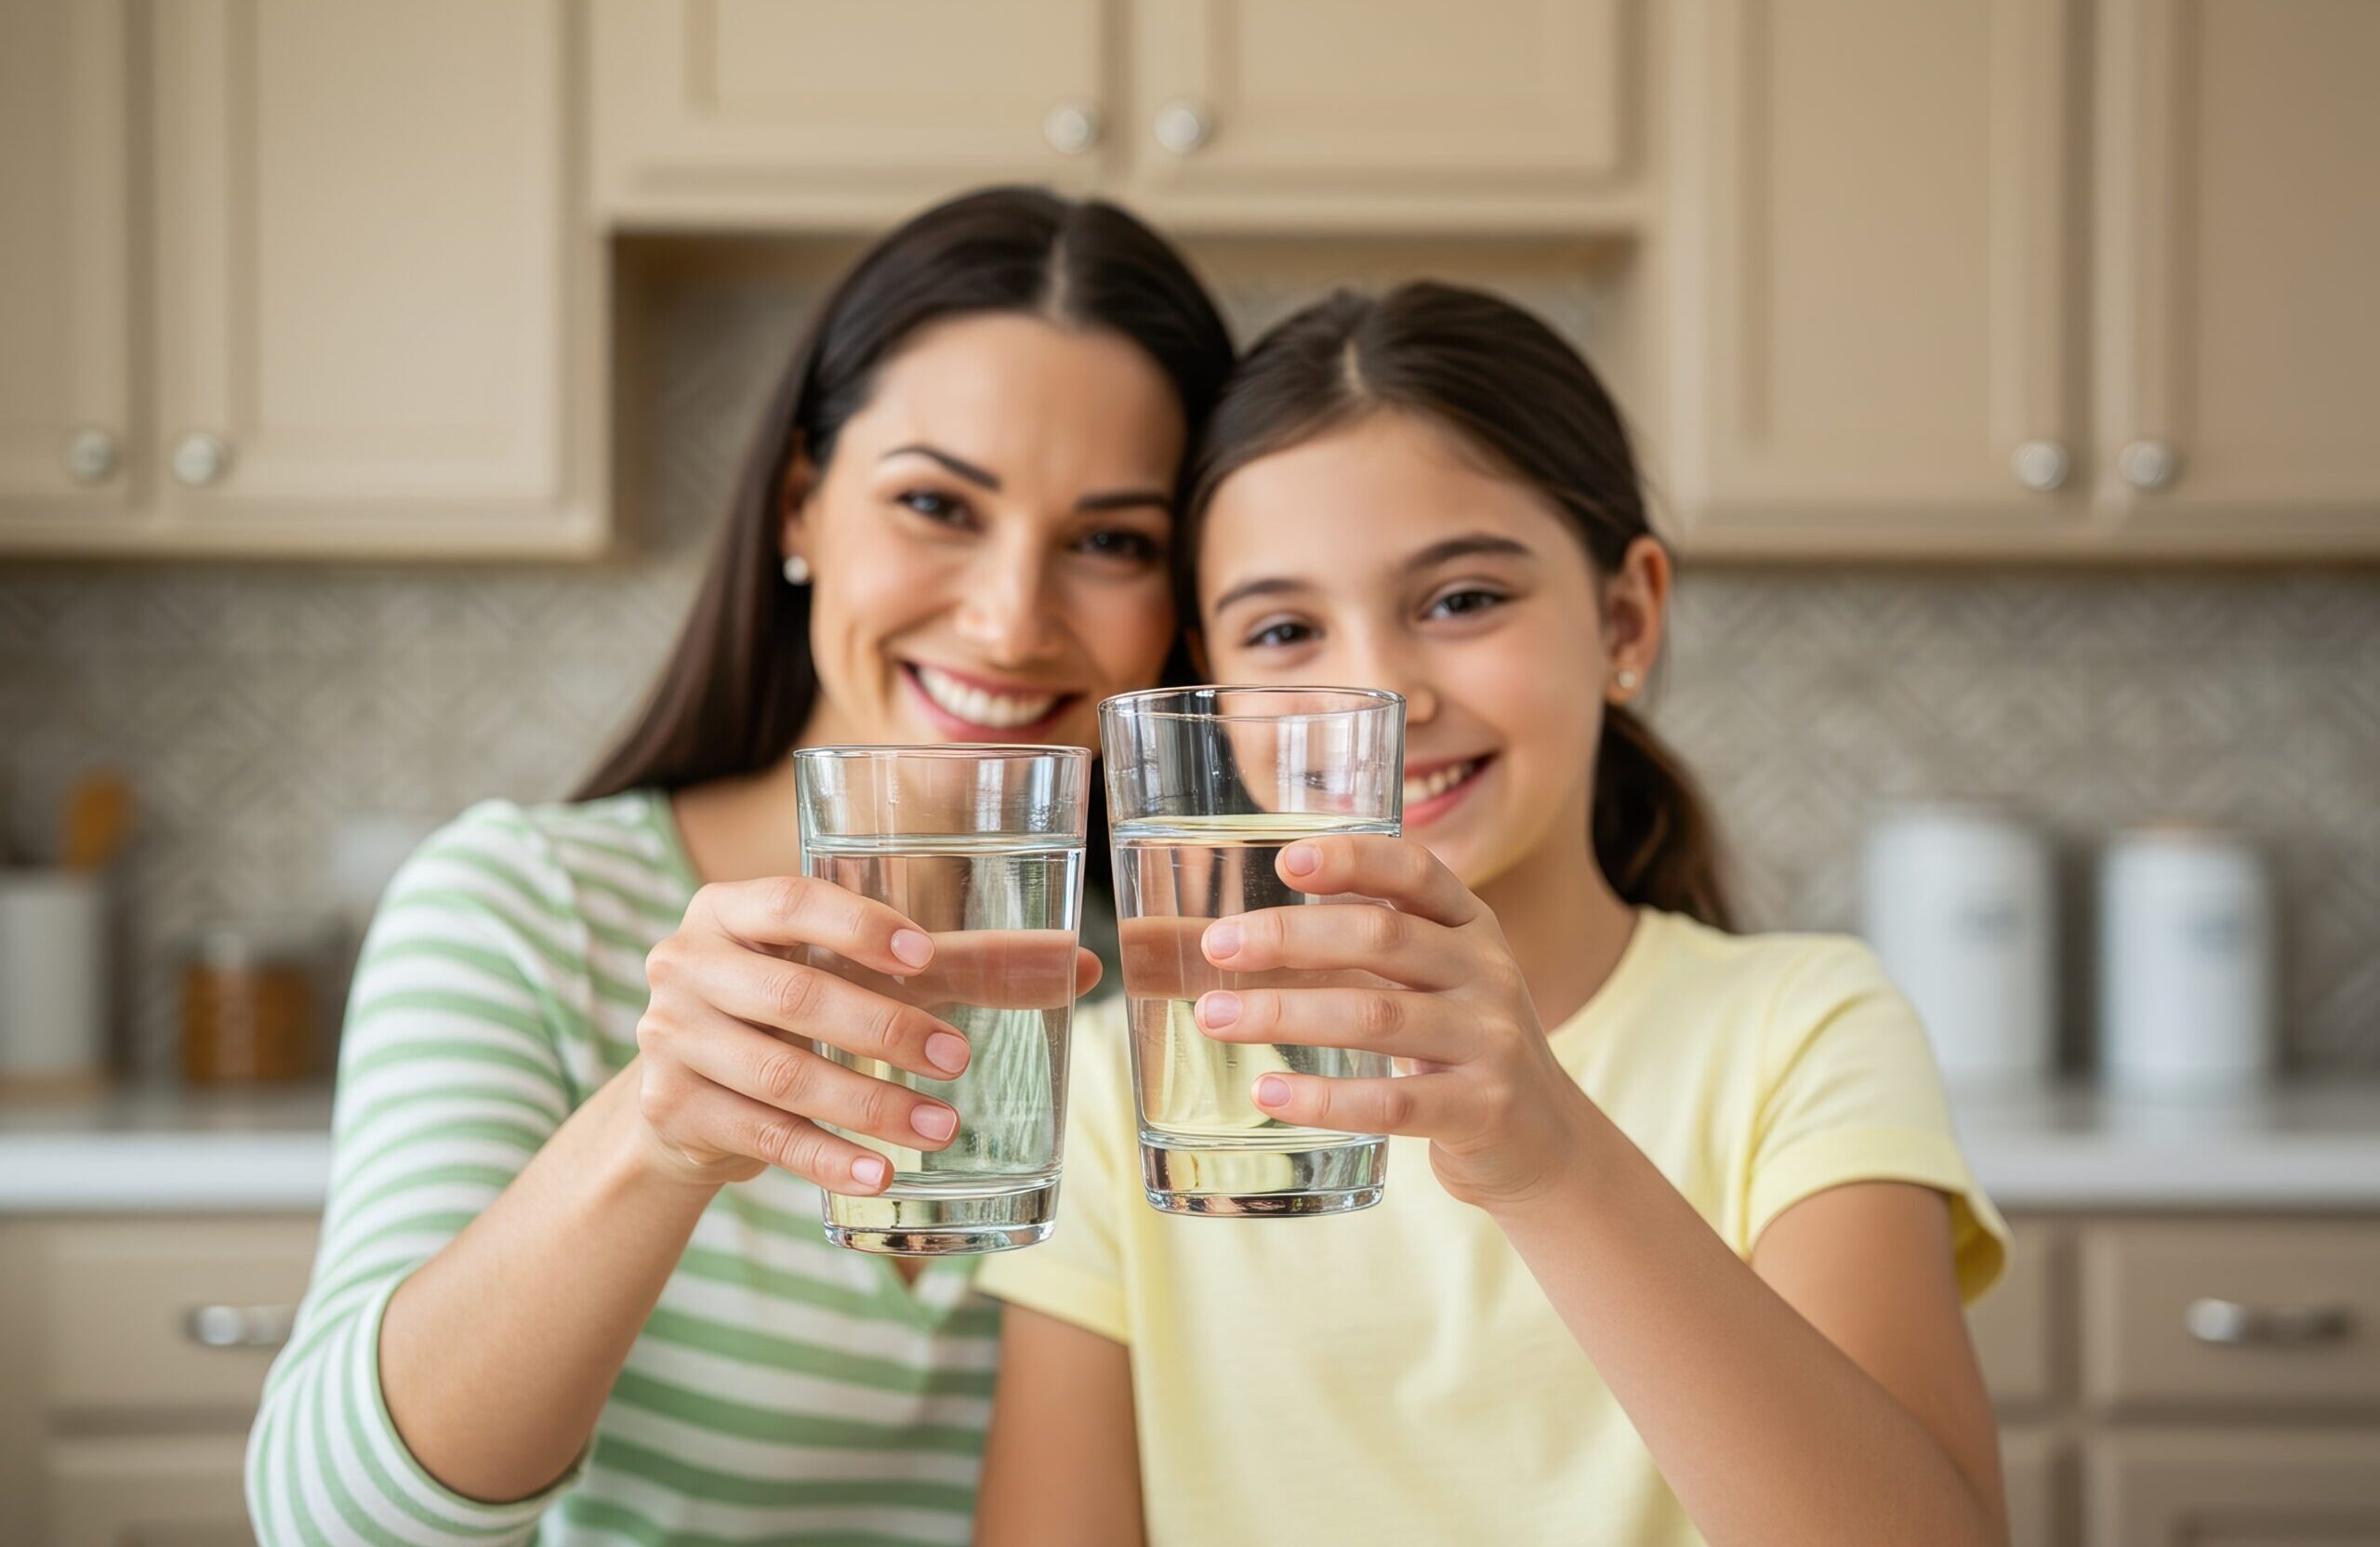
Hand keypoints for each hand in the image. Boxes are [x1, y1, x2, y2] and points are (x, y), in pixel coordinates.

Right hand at [632, 877, 1098, 1192]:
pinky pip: (762, 1135)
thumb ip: (959, 965)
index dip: (857, 925)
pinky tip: (880, 1173)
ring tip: (941, 1128)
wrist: (684, 1096)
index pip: (791, 901)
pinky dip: (826, 1156)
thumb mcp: (855, 975)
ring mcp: (671, 1038)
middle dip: (883, 1029)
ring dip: (868, 1104)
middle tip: (957, 1059)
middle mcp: (686, 963)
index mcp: (728, 908)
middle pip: (793, 994)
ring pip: (781, 1073)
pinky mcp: (672, 1108)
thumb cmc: (792, 1011)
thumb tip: (1079, 964)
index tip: (924, 956)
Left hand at [1191, 834, 1593, 1212]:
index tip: (1284, 861)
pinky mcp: (1481, 1110)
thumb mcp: (1436, 978)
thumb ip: (1362, 949)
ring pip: (1376, 1017)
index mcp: (1473, 925)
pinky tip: (1268, 1094)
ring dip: (1284, 1014)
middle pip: (1382, 937)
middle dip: (1289, 937)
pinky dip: (1322, 1098)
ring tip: (1214, 1017)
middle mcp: (1489, 971)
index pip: (1414, 871)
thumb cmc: (1460, 1046)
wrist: (1547, 1142)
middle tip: (1216, 946)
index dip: (1352, 859)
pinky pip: (1390, 1102)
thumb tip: (1228, 935)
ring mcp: (1490, 1042)